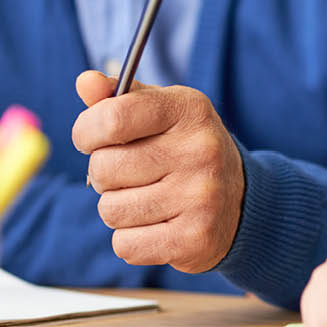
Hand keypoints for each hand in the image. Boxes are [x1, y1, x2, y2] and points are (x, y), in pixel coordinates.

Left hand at [72, 70, 244, 273]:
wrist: (241, 199)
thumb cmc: (185, 149)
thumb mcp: (162, 112)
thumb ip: (120, 97)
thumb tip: (85, 81)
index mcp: (189, 110)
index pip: (112, 118)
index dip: (86, 131)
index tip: (91, 138)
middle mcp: (200, 150)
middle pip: (104, 168)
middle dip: (104, 174)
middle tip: (131, 173)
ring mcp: (201, 196)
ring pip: (110, 209)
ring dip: (117, 207)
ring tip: (147, 198)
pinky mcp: (195, 238)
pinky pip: (125, 244)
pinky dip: (131, 239)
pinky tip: (157, 225)